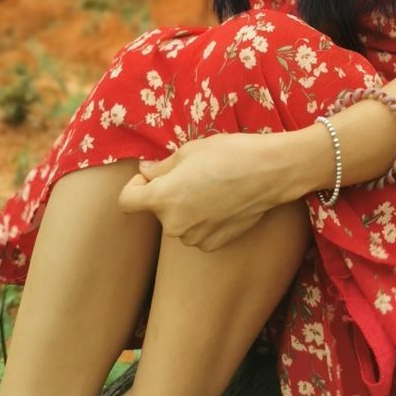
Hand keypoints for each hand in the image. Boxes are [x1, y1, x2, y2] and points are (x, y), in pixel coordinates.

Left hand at [117, 133, 285, 251]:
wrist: (268, 172)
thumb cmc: (228, 154)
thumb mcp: (188, 151)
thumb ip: (160, 167)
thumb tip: (145, 172)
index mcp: (163, 198)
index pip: (127, 201)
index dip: (136, 185)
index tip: (152, 175)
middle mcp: (174, 224)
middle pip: (157, 210)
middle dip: (167, 193)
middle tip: (193, 174)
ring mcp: (194, 238)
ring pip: (178, 221)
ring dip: (186, 207)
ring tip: (212, 187)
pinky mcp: (213, 245)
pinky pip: (197, 232)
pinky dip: (204, 220)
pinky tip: (223, 203)